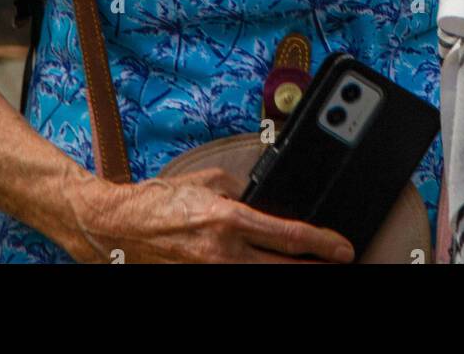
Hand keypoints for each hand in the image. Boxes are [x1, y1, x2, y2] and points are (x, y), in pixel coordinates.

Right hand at [62, 165, 355, 264]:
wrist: (120, 228)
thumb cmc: (161, 201)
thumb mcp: (209, 182)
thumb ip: (241, 192)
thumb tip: (263, 202)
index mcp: (229, 219)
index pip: (289, 236)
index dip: (322, 244)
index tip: (343, 248)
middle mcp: (224, 252)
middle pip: (284, 269)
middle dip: (314, 268)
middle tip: (334, 262)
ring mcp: (212, 274)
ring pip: (264, 281)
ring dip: (286, 273)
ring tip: (305, 267)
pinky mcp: (201, 282)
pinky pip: (238, 281)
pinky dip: (257, 275)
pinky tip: (268, 268)